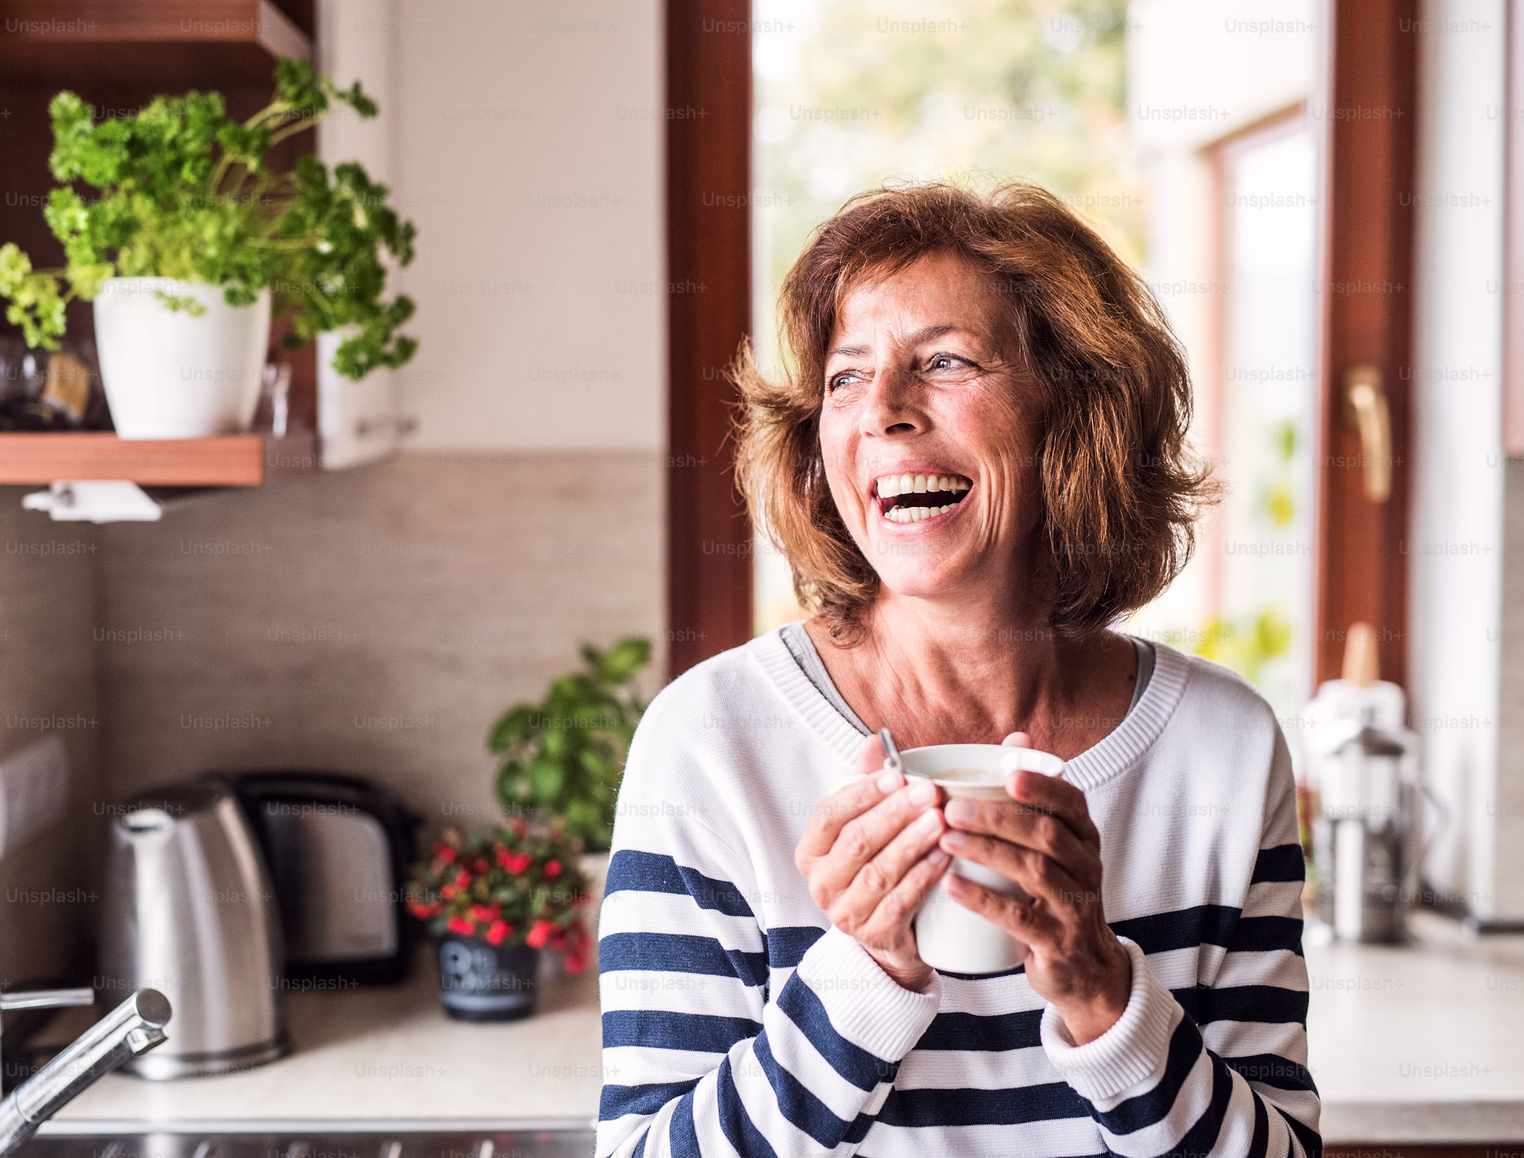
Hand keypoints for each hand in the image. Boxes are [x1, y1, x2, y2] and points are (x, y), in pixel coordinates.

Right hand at [795, 735, 950, 992]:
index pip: (828, 816)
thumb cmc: (877, 866)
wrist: (890, 936)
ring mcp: (846, 913)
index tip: (897, 775)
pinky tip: (945, 857)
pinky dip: (923, 877)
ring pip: (878, 872)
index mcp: (811, 852)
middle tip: (929, 792)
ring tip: (940, 821)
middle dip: (894, 814)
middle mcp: (821, 884)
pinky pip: (900, 902)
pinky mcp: (875, 935)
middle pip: (856, 842)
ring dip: (911, 843)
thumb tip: (873, 741)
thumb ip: (867, 784)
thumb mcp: (866, 825)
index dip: (863, 793)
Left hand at [937, 732, 1130, 1043]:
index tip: (1008, 772)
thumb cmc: (1056, 895)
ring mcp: (1075, 907)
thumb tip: (1015, 735)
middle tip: (951, 807)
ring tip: (946, 838)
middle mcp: (1085, 868)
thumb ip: (1032, 798)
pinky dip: (984, 900)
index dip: (1043, 786)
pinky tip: (953, 885)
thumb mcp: (1054, 848)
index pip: (1072, 802)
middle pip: (1046, 834)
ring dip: (987, 851)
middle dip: (998, 817)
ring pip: (1034, 871)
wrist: (1086, 970)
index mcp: (1083, 838)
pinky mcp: (1058, 943)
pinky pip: (1021, 918)